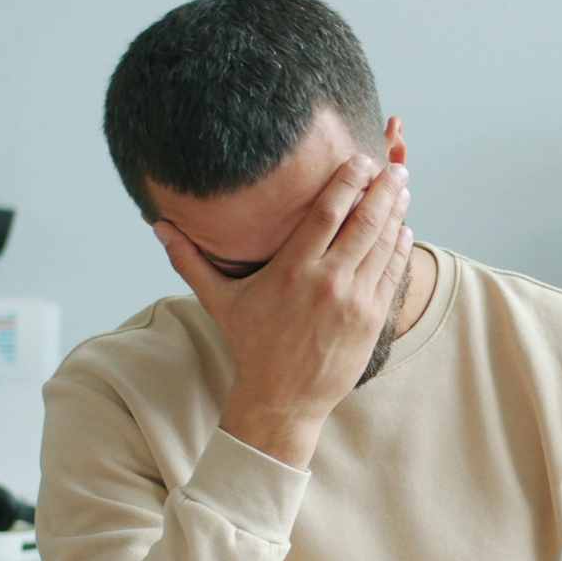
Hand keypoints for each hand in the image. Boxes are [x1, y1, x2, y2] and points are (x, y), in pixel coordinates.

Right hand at [155, 154, 414, 465]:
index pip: (327, 213)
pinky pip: (392, 274)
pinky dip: (400, 249)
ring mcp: (354, 301)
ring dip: (396, 213)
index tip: (359, 160)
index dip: (348, 182)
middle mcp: (327, 281)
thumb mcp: (220, 301)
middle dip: (382, 190)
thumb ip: (191, 260)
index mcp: (292, 270)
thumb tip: (157, 226)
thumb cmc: (252, 346)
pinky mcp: (371, 319)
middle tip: (393, 166)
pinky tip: (403, 228)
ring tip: (402, 188)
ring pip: (383, 245)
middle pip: (364, 222)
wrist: (283, 399)